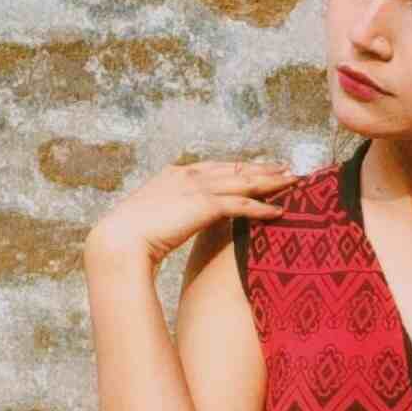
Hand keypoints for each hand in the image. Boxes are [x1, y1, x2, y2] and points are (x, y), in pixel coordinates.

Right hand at [84, 155, 295, 270]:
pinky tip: (279, 211)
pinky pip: (241, 204)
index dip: (237, 168)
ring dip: (270, 181)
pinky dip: (262, 207)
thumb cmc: (128, 239)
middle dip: (261, 168)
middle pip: (233, 168)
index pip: (214, 168)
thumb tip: (174, 225)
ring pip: (242, 181)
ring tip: (292, 181)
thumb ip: (169, 214)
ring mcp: (196, 188)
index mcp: (173, 175)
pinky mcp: (204, 205)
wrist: (119, 242)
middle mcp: (187, 175)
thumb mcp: (152, 219)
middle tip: (286, 167)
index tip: (255, 169)